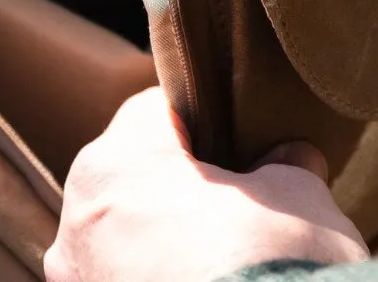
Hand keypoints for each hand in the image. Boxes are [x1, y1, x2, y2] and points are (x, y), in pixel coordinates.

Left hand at [44, 88, 368, 281]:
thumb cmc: (269, 266)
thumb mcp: (298, 197)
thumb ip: (288, 164)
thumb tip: (293, 156)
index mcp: (116, 159)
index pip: (156, 111)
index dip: (203, 121)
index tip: (236, 140)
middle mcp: (79, 218)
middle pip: (133, 174)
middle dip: (179, 183)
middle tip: (234, 201)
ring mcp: (80, 280)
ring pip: (122, 235)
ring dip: (163, 239)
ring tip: (220, 255)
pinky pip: (122, 278)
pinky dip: (155, 277)